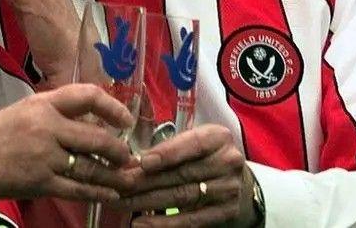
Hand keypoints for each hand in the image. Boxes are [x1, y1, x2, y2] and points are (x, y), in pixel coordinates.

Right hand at [0, 84, 135, 220]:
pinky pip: (78, 189)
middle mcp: (46, 127)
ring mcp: (44, 156)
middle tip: (129, 157)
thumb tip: (91, 122)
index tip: (125, 120)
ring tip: (129, 179)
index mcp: (42, 104)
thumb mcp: (23, 111)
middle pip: (97, 138)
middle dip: (119, 150)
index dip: (113, 107)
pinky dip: (98, 193)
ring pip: (92, 167)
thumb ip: (55, 113)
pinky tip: (111, 194)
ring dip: (115, 176)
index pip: (87, 96)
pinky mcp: (41, 182)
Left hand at [111, 124, 254, 226]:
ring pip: (181, 196)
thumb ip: (166, 149)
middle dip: (145, 180)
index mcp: (218, 137)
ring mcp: (228, 189)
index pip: (192, 144)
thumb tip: (130, 162)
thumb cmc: (203, 156)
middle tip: (119, 185)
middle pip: (181, 173)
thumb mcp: (191, 142)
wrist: (236, 181)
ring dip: (147, 202)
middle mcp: (227, 162)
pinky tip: (141, 223)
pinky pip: (190, 220)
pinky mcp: (225, 212)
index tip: (142, 162)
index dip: (166, 154)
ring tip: (122, 203)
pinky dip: (163, 224)